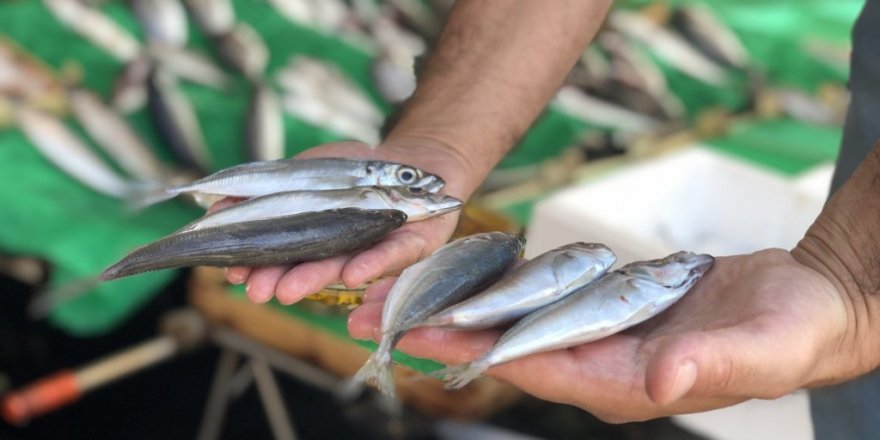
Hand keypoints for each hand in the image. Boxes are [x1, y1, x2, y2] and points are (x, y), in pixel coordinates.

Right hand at [219, 139, 472, 304]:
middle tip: (258, 292)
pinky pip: (391, 256)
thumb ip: (266, 188)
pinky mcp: (412, 245)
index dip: (258, 265)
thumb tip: (214, 203)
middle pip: (311, 267)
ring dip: (316, 278)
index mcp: (315, 238)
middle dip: (282, 279)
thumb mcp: (305, 171)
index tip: (233, 275)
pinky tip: (352, 275)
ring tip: (288, 291)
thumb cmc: (357, 170)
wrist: (415, 162)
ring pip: (344, 266)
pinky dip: (371, 264)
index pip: (283, 254)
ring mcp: (377, 248)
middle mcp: (343, 250)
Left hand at [348, 249, 856, 421]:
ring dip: (456, 308)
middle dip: (439, 332)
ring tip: (396, 292)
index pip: (534, 365)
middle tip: (371, 315)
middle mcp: (600, 365)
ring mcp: (599, 339)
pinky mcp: (605, 312)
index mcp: (626, 381)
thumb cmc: (789, 330)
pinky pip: (541, 300)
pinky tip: (464, 276)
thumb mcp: (761, 347)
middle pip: (505, 347)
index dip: (474, 351)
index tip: (417, 335)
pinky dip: (499, 288)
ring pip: (514, 322)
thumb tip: (659, 380)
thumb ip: (710, 363)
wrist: (803, 307)